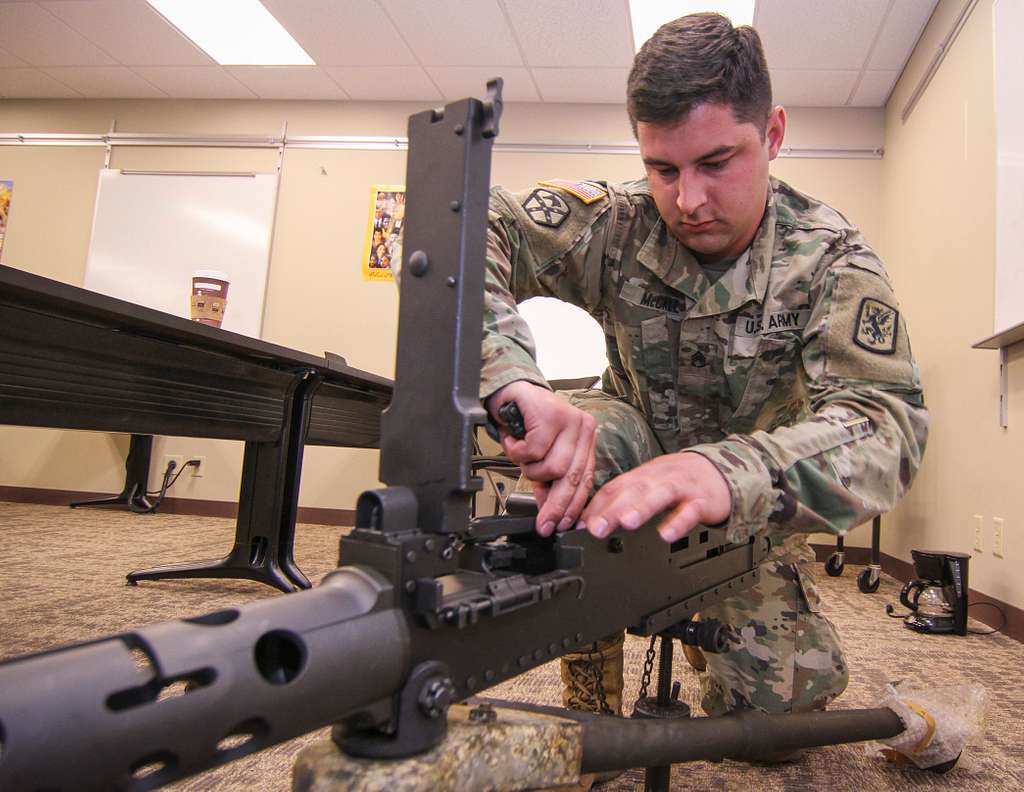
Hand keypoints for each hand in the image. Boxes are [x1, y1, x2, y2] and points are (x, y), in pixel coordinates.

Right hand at [486, 381, 595, 536]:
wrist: (510, 393)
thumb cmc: (528, 424)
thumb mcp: (542, 457)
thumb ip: (550, 481)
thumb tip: (550, 512)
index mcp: (586, 440)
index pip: (586, 479)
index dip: (573, 505)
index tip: (562, 525)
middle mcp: (583, 429)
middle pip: (572, 477)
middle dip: (556, 504)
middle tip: (544, 523)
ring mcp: (569, 420)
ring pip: (553, 467)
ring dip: (530, 469)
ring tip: (521, 457)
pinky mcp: (551, 414)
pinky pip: (533, 451)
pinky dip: (517, 452)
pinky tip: (514, 441)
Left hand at [578, 452, 730, 542]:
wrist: (721, 472)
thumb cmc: (680, 481)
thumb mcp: (650, 485)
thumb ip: (625, 499)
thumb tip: (593, 520)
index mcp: (643, 475)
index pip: (614, 487)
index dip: (596, 505)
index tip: (580, 525)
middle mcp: (659, 477)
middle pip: (633, 490)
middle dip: (612, 509)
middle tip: (595, 528)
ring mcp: (682, 487)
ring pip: (660, 494)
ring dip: (642, 508)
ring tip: (626, 523)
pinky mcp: (703, 500)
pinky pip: (691, 510)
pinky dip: (679, 521)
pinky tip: (666, 534)